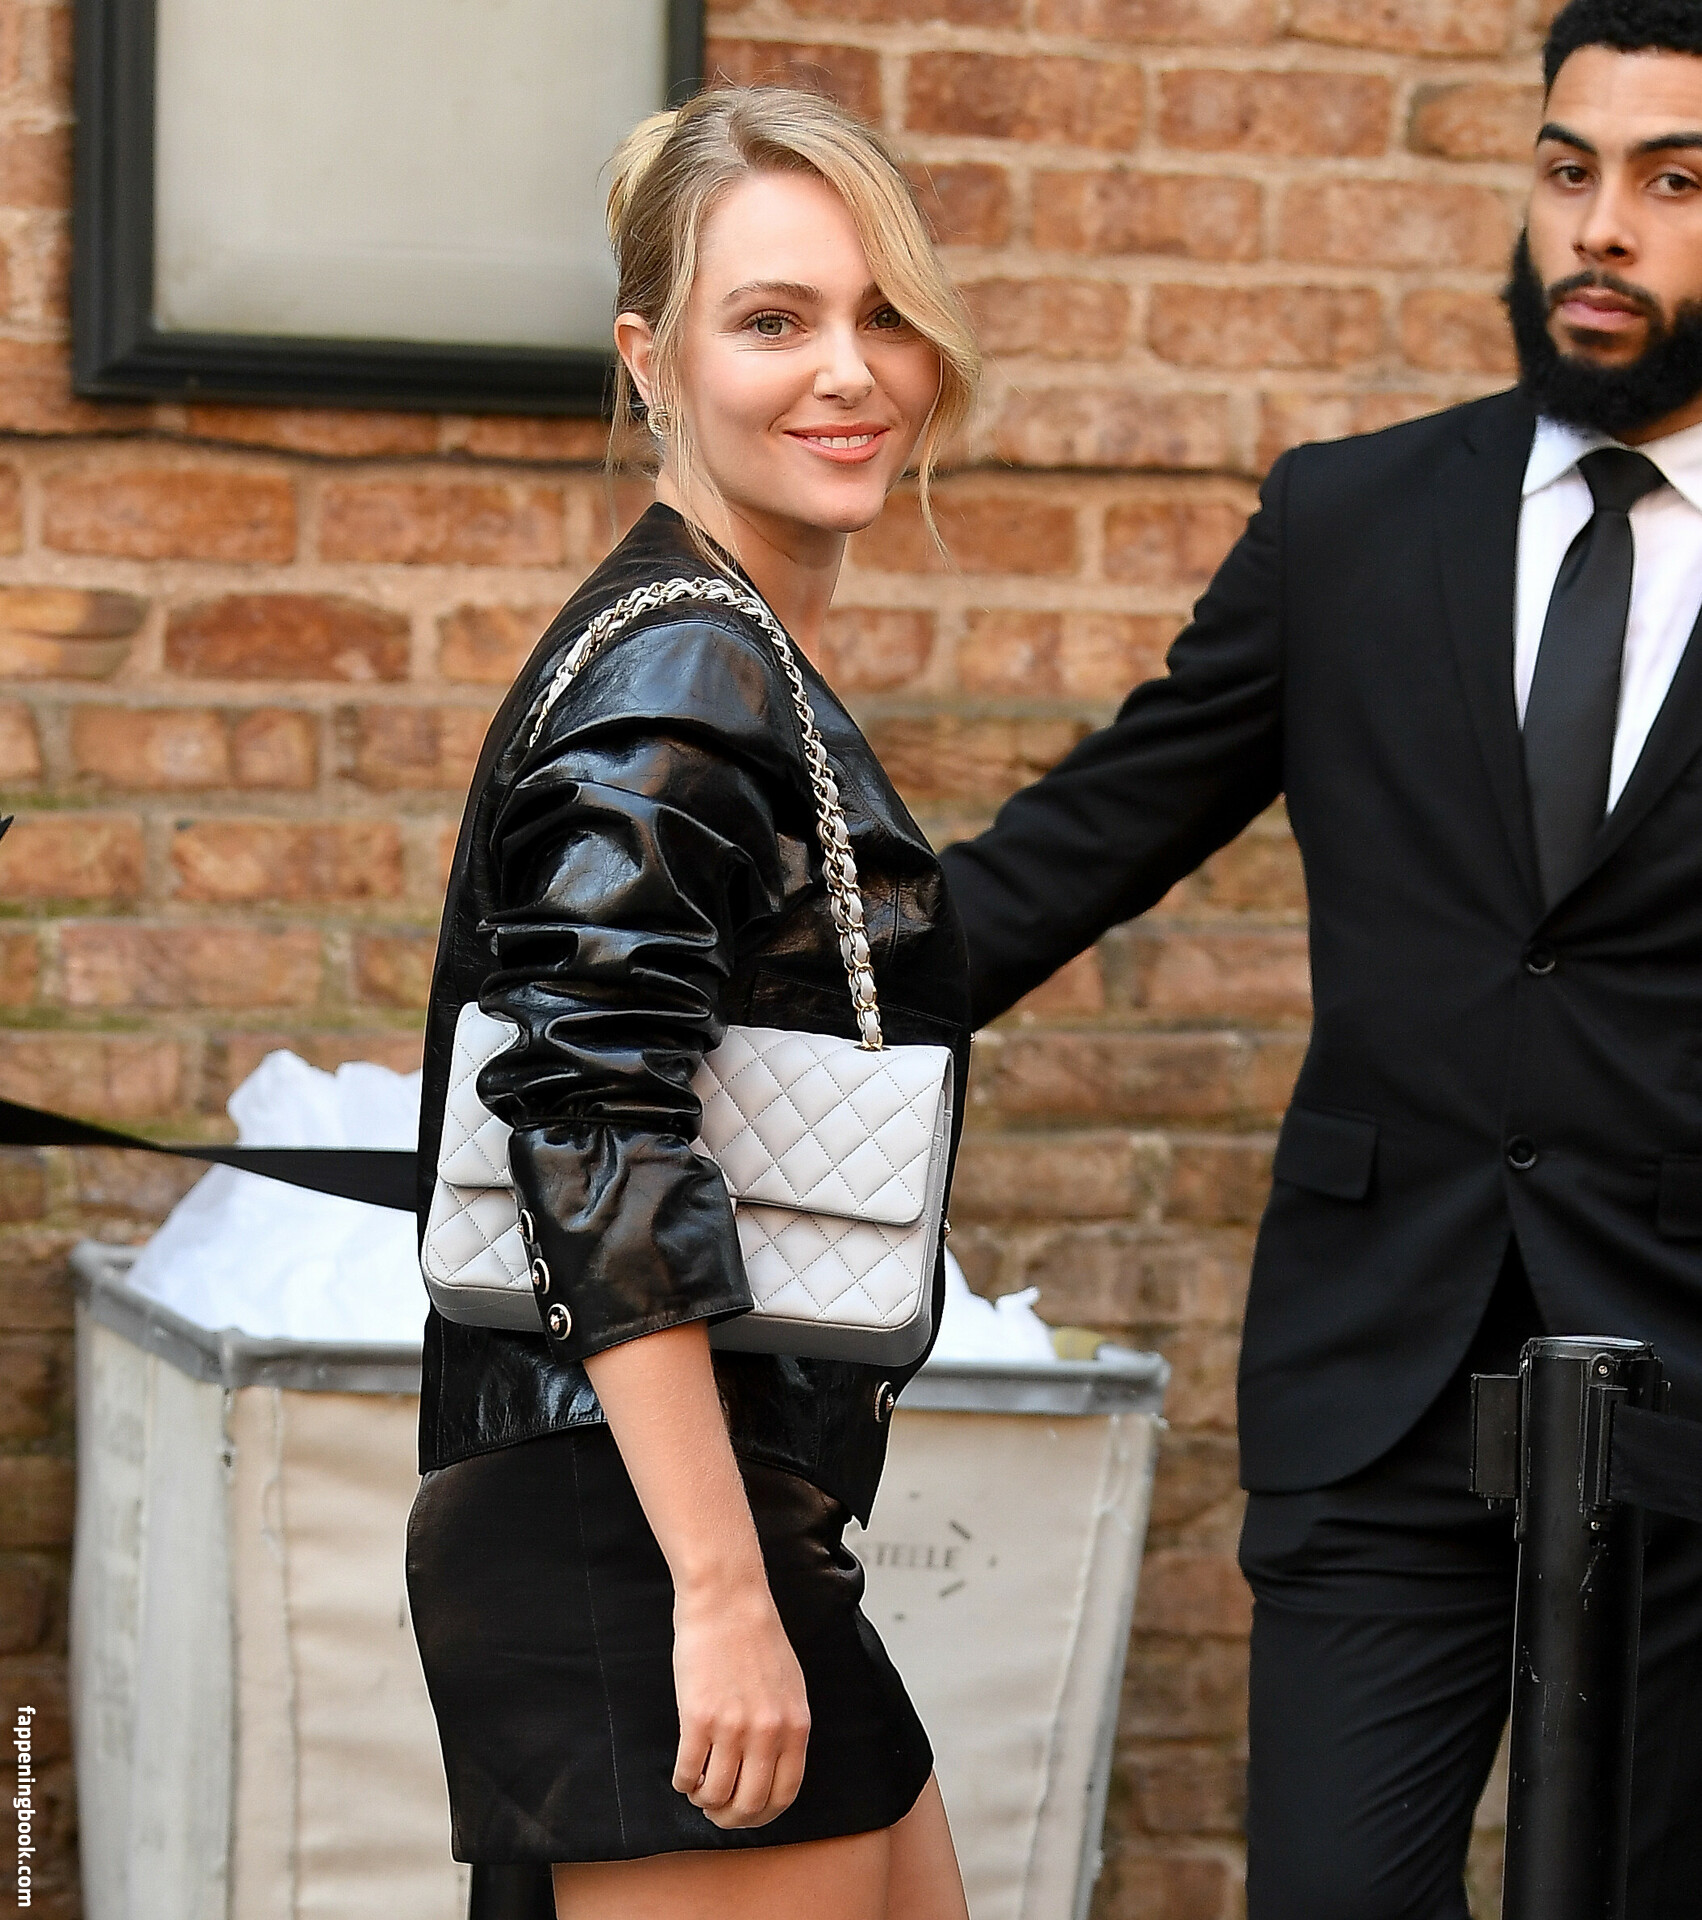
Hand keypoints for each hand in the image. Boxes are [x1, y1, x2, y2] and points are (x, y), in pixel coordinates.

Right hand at [671, 1578, 810, 1828]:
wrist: (728, 1599)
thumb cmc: (757, 1638)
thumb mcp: (790, 1687)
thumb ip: (786, 1729)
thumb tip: (772, 1770)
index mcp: (795, 1725)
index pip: (784, 1794)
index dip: (762, 1815)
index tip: (746, 1814)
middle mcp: (768, 1732)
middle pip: (750, 1804)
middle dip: (730, 1817)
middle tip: (716, 1810)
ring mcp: (732, 1726)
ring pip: (716, 1794)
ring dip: (703, 1800)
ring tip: (698, 1787)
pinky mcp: (698, 1717)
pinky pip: (688, 1772)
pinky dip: (684, 1782)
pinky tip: (684, 1772)